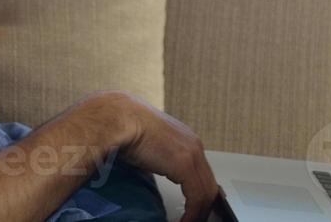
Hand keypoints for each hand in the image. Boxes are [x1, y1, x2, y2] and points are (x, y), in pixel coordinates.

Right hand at [95, 91, 217, 221]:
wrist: (121, 118)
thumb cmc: (127, 129)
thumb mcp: (150, 147)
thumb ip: (159, 160)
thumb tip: (154, 174)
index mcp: (187, 141)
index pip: (203, 176)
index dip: (200, 197)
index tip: (193, 211)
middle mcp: (194, 146)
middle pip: (210, 186)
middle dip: (203, 208)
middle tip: (193, 221)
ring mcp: (192, 154)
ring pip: (207, 193)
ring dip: (198, 215)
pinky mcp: (185, 164)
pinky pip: (197, 197)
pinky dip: (192, 214)